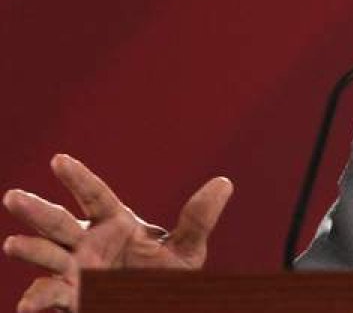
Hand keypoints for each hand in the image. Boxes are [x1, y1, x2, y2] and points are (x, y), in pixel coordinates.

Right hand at [2, 154, 232, 312]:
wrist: (155, 306)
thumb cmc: (166, 277)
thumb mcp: (188, 250)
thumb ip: (199, 219)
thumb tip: (225, 182)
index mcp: (114, 223)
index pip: (94, 195)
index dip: (77, 178)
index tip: (58, 160)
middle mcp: (87, 243)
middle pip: (58, 222)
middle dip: (35, 210)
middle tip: (12, 196)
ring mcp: (74, 271)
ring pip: (45, 255)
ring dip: (30, 250)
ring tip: (13, 244)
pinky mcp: (69, 298)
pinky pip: (46, 296)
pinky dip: (36, 299)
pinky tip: (28, 304)